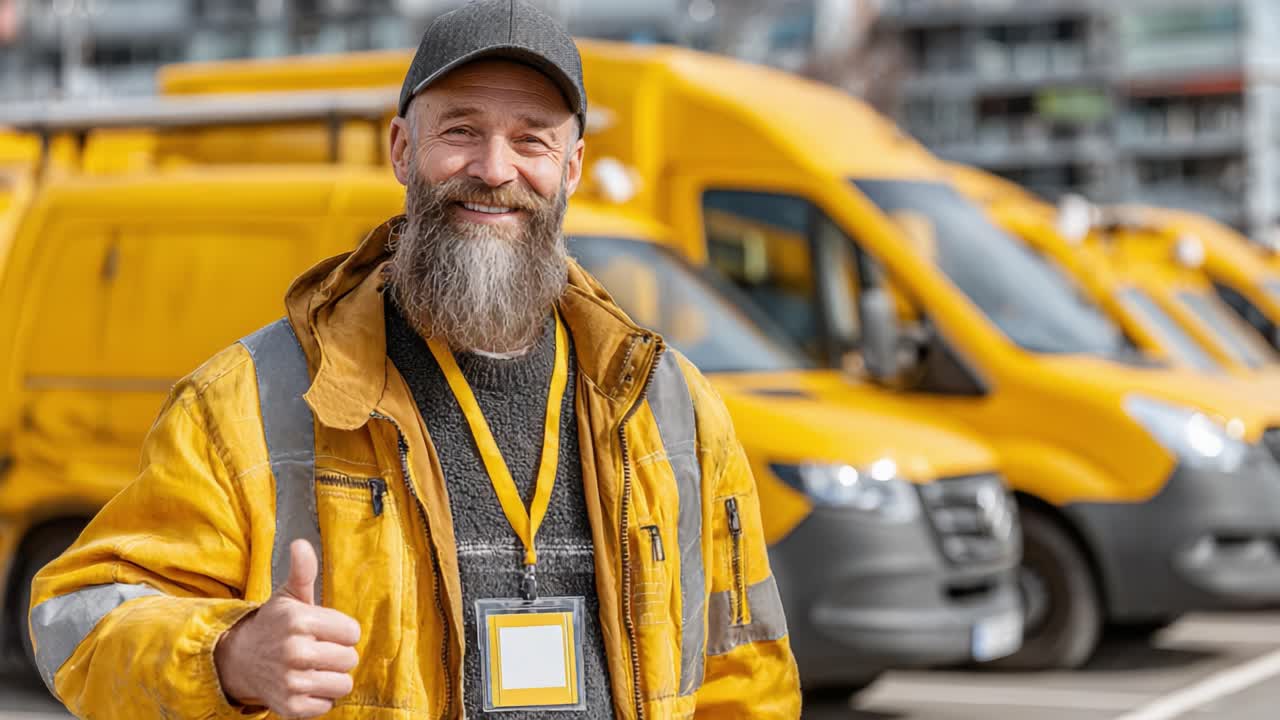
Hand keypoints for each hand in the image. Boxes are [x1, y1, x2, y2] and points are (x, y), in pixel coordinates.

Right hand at [215, 540, 361, 717]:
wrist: (240, 659)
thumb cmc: (273, 625)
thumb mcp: (289, 596)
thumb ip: (303, 571)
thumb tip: (301, 544)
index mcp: (299, 620)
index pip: (352, 632)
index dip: (342, 632)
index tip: (325, 631)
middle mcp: (295, 651)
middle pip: (350, 658)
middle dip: (338, 654)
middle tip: (318, 650)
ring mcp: (292, 681)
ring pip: (343, 683)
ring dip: (332, 677)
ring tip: (314, 667)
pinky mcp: (290, 706)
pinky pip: (327, 705)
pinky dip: (320, 698)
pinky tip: (305, 684)